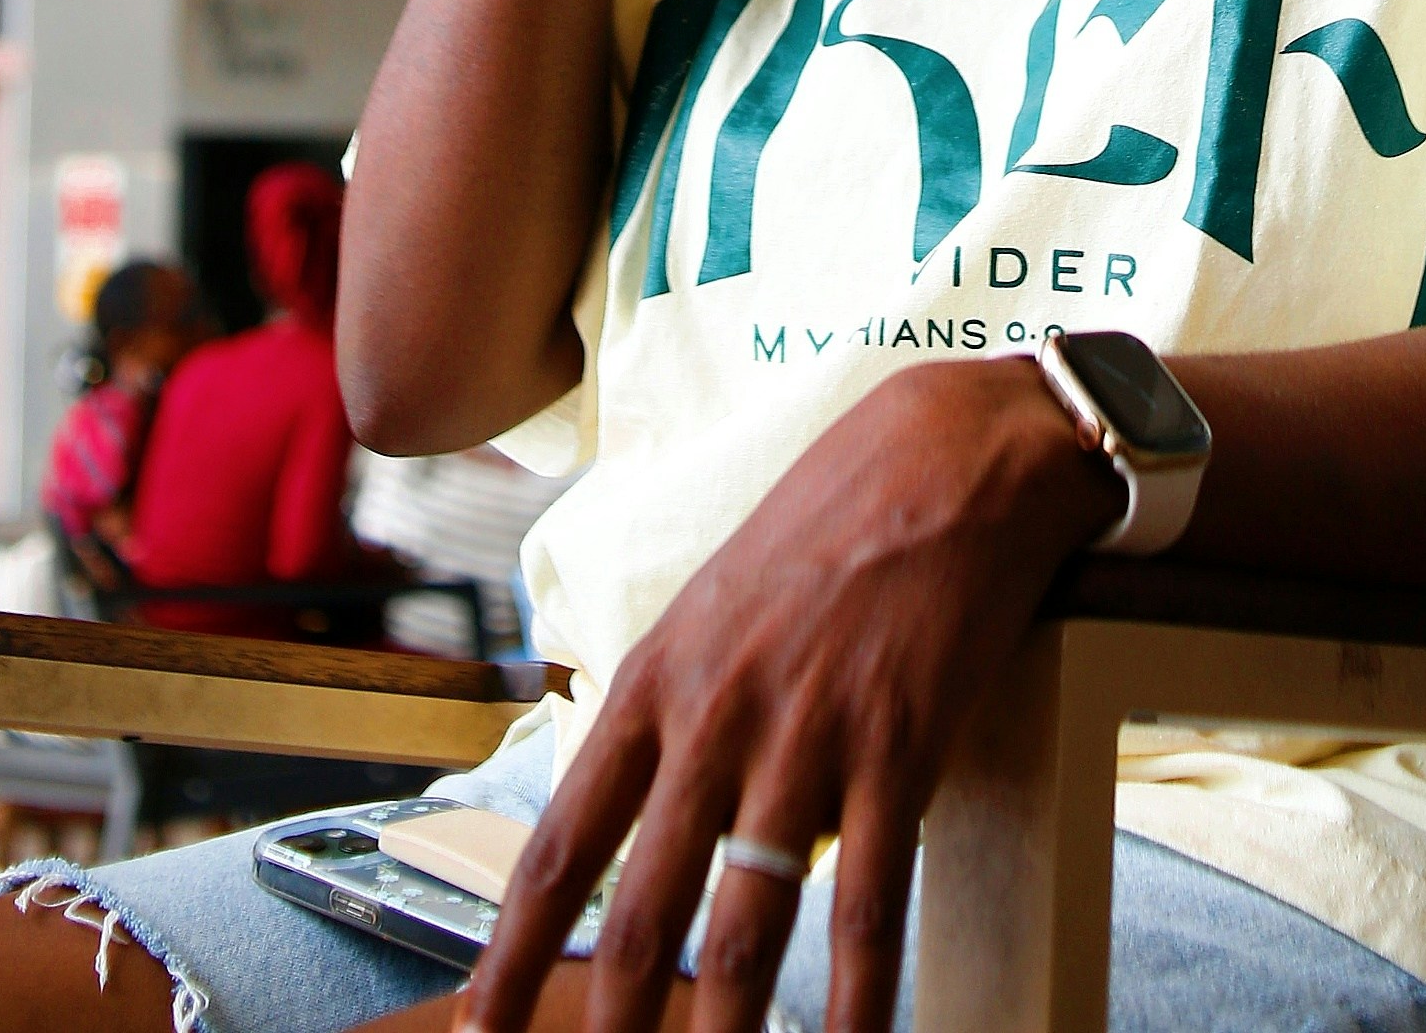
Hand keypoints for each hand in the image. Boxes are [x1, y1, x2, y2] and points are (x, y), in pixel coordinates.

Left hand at [452, 359, 1119, 1032]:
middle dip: (611, 1025)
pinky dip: (863, 999)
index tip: (476, 1031)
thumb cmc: (830, 522)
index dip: (510, 952)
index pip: (560, 844)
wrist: (948, 451)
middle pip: (643, 910)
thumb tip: (640, 800)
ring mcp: (809, 734)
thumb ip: (674, 702)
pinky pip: (872, 902)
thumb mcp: (715, 600)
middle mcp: (715, 716)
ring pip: (750, 925)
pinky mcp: (900, 745)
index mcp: (656, 678)